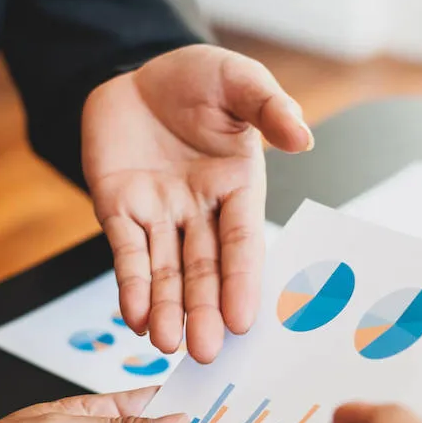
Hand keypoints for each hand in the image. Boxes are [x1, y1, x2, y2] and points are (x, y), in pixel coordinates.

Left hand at [84, 45, 313, 363]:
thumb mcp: (239, 81)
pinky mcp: (119, 210)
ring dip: (168, 309)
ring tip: (168, 343)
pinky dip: (131, 284)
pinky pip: (125, 253)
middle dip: (204, 310)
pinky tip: (135, 316)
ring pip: (166, 271)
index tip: (244, 318)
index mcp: (238, 187)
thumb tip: (302, 138)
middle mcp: (201, 211)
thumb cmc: (198, 77)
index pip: (242, 241)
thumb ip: (269, 107)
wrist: (137, 71)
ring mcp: (160, 215)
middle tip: (207, 351)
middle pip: (204, 269)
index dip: (243, 280)